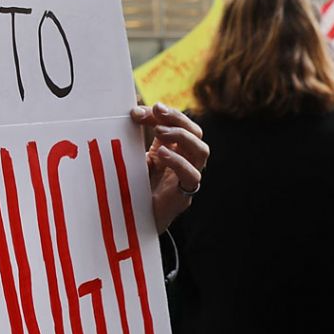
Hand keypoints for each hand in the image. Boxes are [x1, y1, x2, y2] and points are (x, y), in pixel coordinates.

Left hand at [130, 102, 208, 233]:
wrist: (134, 224)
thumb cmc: (135, 189)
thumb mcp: (135, 160)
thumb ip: (135, 140)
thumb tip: (131, 112)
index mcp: (175, 150)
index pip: (179, 124)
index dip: (165, 114)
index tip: (144, 108)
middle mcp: (186, 161)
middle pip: (196, 132)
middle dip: (178, 118)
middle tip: (158, 112)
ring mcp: (188, 178)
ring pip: (201, 150)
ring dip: (182, 136)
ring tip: (160, 131)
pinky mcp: (184, 196)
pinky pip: (191, 176)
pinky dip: (178, 162)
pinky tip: (161, 154)